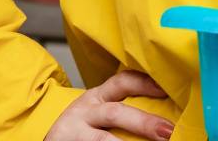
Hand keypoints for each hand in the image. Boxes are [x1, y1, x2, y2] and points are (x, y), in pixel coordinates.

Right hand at [44, 70, 174, 140]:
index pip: (122, 82)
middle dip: (143, 122)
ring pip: (101, 140)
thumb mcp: (98, 110)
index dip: (145, 83)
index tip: (167, 89)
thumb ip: (124, 107)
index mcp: (98, 96)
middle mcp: (86, 111)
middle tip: (168, 131)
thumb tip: (165, 117)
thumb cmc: (83, 126)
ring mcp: (75, 132)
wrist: (50, 140)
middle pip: (115, 113)